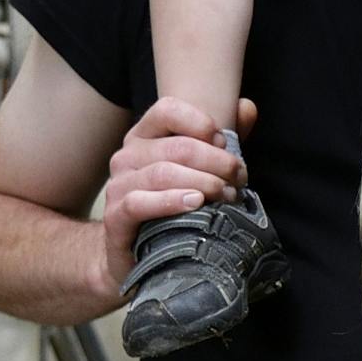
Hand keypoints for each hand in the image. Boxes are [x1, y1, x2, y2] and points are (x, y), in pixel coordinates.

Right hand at [97, 96, 253, 295]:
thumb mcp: (201, 169)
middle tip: (239, 178)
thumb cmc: (176, 205)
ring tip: (227, 195)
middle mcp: (127, 156)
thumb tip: (246, 107)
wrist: (140, 253)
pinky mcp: (115, 216)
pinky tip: (195, 203)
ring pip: (162, 173)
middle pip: (177, 147)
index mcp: (145, 136)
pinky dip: (171, 202)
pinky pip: (139, 203)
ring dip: (203, 183)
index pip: (168, 110)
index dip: (200, 122)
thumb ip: (223, 139)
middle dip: (217, 161)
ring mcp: (117, 186)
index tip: (225, 142)